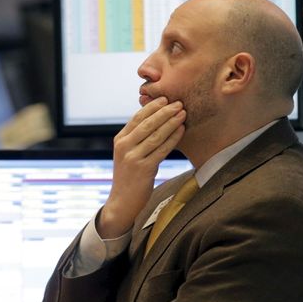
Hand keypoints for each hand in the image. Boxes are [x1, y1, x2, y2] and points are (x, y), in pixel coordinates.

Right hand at [98, 97, 185, 237]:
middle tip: (179, 103)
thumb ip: (137, 138)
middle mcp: (124, 146)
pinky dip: (173, 138)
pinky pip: (162, 149)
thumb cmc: (129, 177)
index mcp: (120, 140)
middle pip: (147, 124)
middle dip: (164, 111)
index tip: (165, 98)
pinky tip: (182, 130)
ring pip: (156, 135)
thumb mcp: (127, 154)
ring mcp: (133, 157)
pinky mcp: (143, 169)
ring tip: (183, 113)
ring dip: (171, 122)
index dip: (152, 107)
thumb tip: (155, 120)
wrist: (122, 203)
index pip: (137, 118)